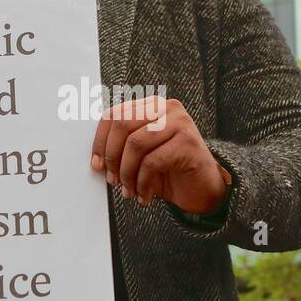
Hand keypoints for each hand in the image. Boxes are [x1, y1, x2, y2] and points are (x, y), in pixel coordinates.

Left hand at [90, 96, 227, 212]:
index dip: (100, 140)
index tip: (97, 164)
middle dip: (112, 156)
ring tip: (129, 190)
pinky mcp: (188, 143)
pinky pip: (152, 162)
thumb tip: (97, 159)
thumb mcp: (142, 156)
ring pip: (135, 143)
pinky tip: (144, 195)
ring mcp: (180, 123)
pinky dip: (142, 183)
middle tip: (113, 180)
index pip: (115, 114)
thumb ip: (122, 148)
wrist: (203, 188)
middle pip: (122, 124)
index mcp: (152, 106)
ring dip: (126, 173)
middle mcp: (166, 108)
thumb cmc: (169, 171)